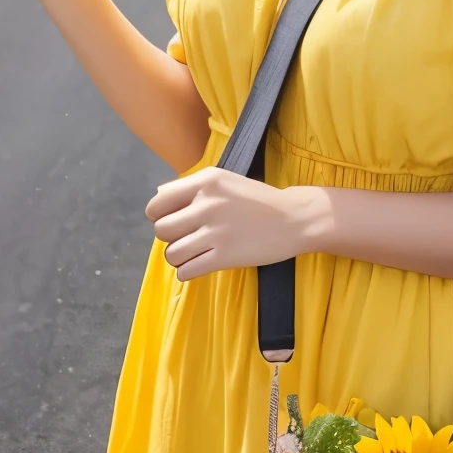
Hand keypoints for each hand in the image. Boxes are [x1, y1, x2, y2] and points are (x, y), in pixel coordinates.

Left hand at [145, 167, 308, 280]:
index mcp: (205, 183)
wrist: (295, 219)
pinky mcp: (224, 256)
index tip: (175, 220)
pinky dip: (187, 272)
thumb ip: (191, 185)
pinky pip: (186, 271)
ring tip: (194, 254)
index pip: (157, 204)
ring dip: (179, 257)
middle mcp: (206, 205)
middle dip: (170, 238)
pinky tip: (200, 265)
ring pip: (172, 254)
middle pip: (161, 230)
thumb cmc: (258, 200)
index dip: (160, 216)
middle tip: (188, 238)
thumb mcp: (225, 180)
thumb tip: (158, 194)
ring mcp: (215, 232)